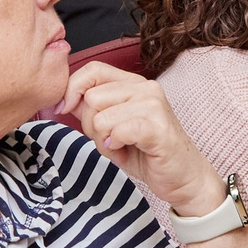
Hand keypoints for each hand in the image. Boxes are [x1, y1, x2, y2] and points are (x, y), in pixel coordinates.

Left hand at [62, 61, 225, 215]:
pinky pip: (117, 132)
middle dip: (90, 126)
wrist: (183, 178)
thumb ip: (92, 110)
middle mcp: (145, 88)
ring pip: (100, 118)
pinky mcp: (157, 126)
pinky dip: (116, 147)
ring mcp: (153, 105)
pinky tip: (128, 153)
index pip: (92, 69)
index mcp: (133, 84)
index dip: (72, 89)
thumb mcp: (112, 127)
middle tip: (110, 141)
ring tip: (121, 149)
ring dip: (104, 141)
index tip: (67, 110)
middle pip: (91, 98)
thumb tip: (64, 100)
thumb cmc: (147, 154)